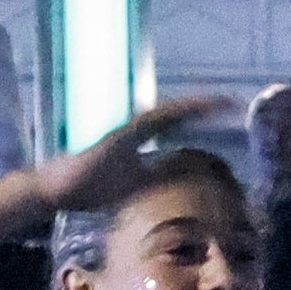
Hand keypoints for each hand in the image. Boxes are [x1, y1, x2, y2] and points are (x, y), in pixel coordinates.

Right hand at [0, 95, 235, 253]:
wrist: (58, 188)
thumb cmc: (90, 186)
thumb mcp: (132, 186)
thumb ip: (153, 180)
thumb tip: (175, 185)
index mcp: (140, 137)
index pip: (176, 122)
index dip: (200, 116)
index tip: (227, 109)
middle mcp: (136, 128)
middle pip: (177, 113)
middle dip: (204, 106)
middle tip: (232, 101)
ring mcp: (128, 130)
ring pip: (168, 113)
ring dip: (194, 107)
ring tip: (221, 102)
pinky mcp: (120, 136)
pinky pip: (152, 122)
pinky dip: (172, 116)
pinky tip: (189, 111)